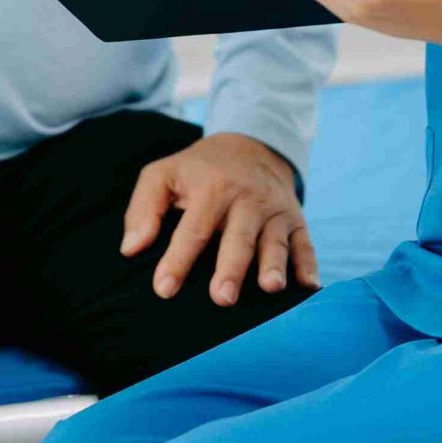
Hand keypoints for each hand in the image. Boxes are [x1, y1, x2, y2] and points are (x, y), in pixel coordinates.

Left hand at [120, 131, 316, 306]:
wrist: (251, 145)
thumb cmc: (199, 170)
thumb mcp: (164, 174)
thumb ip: (143, 208)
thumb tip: (131, 248)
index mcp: (211, 188)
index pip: (193, 229)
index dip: (178, 260)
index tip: (164, 289)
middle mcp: (246, 199)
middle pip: (238, 237)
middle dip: (231, 267)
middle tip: (221, 298)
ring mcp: (275, 211)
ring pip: (275, 241)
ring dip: (274, 265)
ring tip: (271, 288)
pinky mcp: (296, 220)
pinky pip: (306, 244)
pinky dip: (309, 266)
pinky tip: (310, 288)